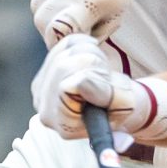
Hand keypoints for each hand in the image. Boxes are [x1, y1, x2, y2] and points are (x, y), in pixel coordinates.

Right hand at [29, 0, 146, 43]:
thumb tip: (77, 46)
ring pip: (37, 7)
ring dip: (48, 13)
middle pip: (42, 22)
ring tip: (66, 7)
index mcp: (86, 2)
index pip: (57, 32)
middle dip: (52, 31)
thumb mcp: (115, 14)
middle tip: (69, 26)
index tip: (69, 41)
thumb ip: (95, 34)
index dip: (59, 43)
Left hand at [31, 34, 156, 139]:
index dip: (92, 78)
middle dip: (94, 64)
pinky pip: (66, 42)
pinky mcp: (46, 69)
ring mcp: (42, 88)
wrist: (117, 103)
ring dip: (93, 54)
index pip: (66, 87)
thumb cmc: (120, 108)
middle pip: (64, 65)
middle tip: (106, 79)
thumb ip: (106, 95)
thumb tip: (82, 82)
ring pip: (67, 50)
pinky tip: (94, 63)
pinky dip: (87, 45)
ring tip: (102, 74)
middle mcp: (46, 109)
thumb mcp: (124, 105)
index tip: (106, 86)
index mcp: (64, 125)